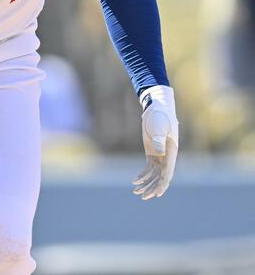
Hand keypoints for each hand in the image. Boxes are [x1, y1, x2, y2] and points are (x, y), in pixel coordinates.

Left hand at [132, 85, 178, 199]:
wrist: (157, 109)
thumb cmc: (160, 117)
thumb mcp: (159, 127)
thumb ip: (159, 139)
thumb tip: (158, 151)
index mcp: (171, 153)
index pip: (168, 173)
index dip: (162, 185)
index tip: (156, 194)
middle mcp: (167, 157)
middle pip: (161, 178)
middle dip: (152, 188)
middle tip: (142, 197)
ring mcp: (159, 155)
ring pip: (154, 175)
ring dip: (146, 184)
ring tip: (136, 192)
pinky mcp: (152, 153)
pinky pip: (148, 168)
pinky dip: (142, 175)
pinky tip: (134, 181)